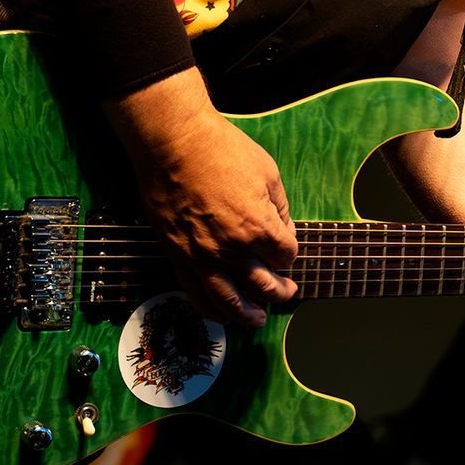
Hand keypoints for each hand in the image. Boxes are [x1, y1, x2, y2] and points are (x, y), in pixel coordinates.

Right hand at [109, 72, 298, 326]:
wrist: (175, 144)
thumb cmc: (223, 151)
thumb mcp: (268, 172)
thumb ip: (280, 206)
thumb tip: (283, 227)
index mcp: (261, 228)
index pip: (286, 255)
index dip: (290, 251)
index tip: (286, 243)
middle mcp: (234, 250)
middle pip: (265, 286)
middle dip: (280, 291)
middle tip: (287, 292)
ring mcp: (204, 257)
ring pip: (230, 302)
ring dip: (248, 315)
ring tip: (258, 320)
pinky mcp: (179, 257)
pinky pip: (196, 294)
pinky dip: (210, 310)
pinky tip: (221, 316)